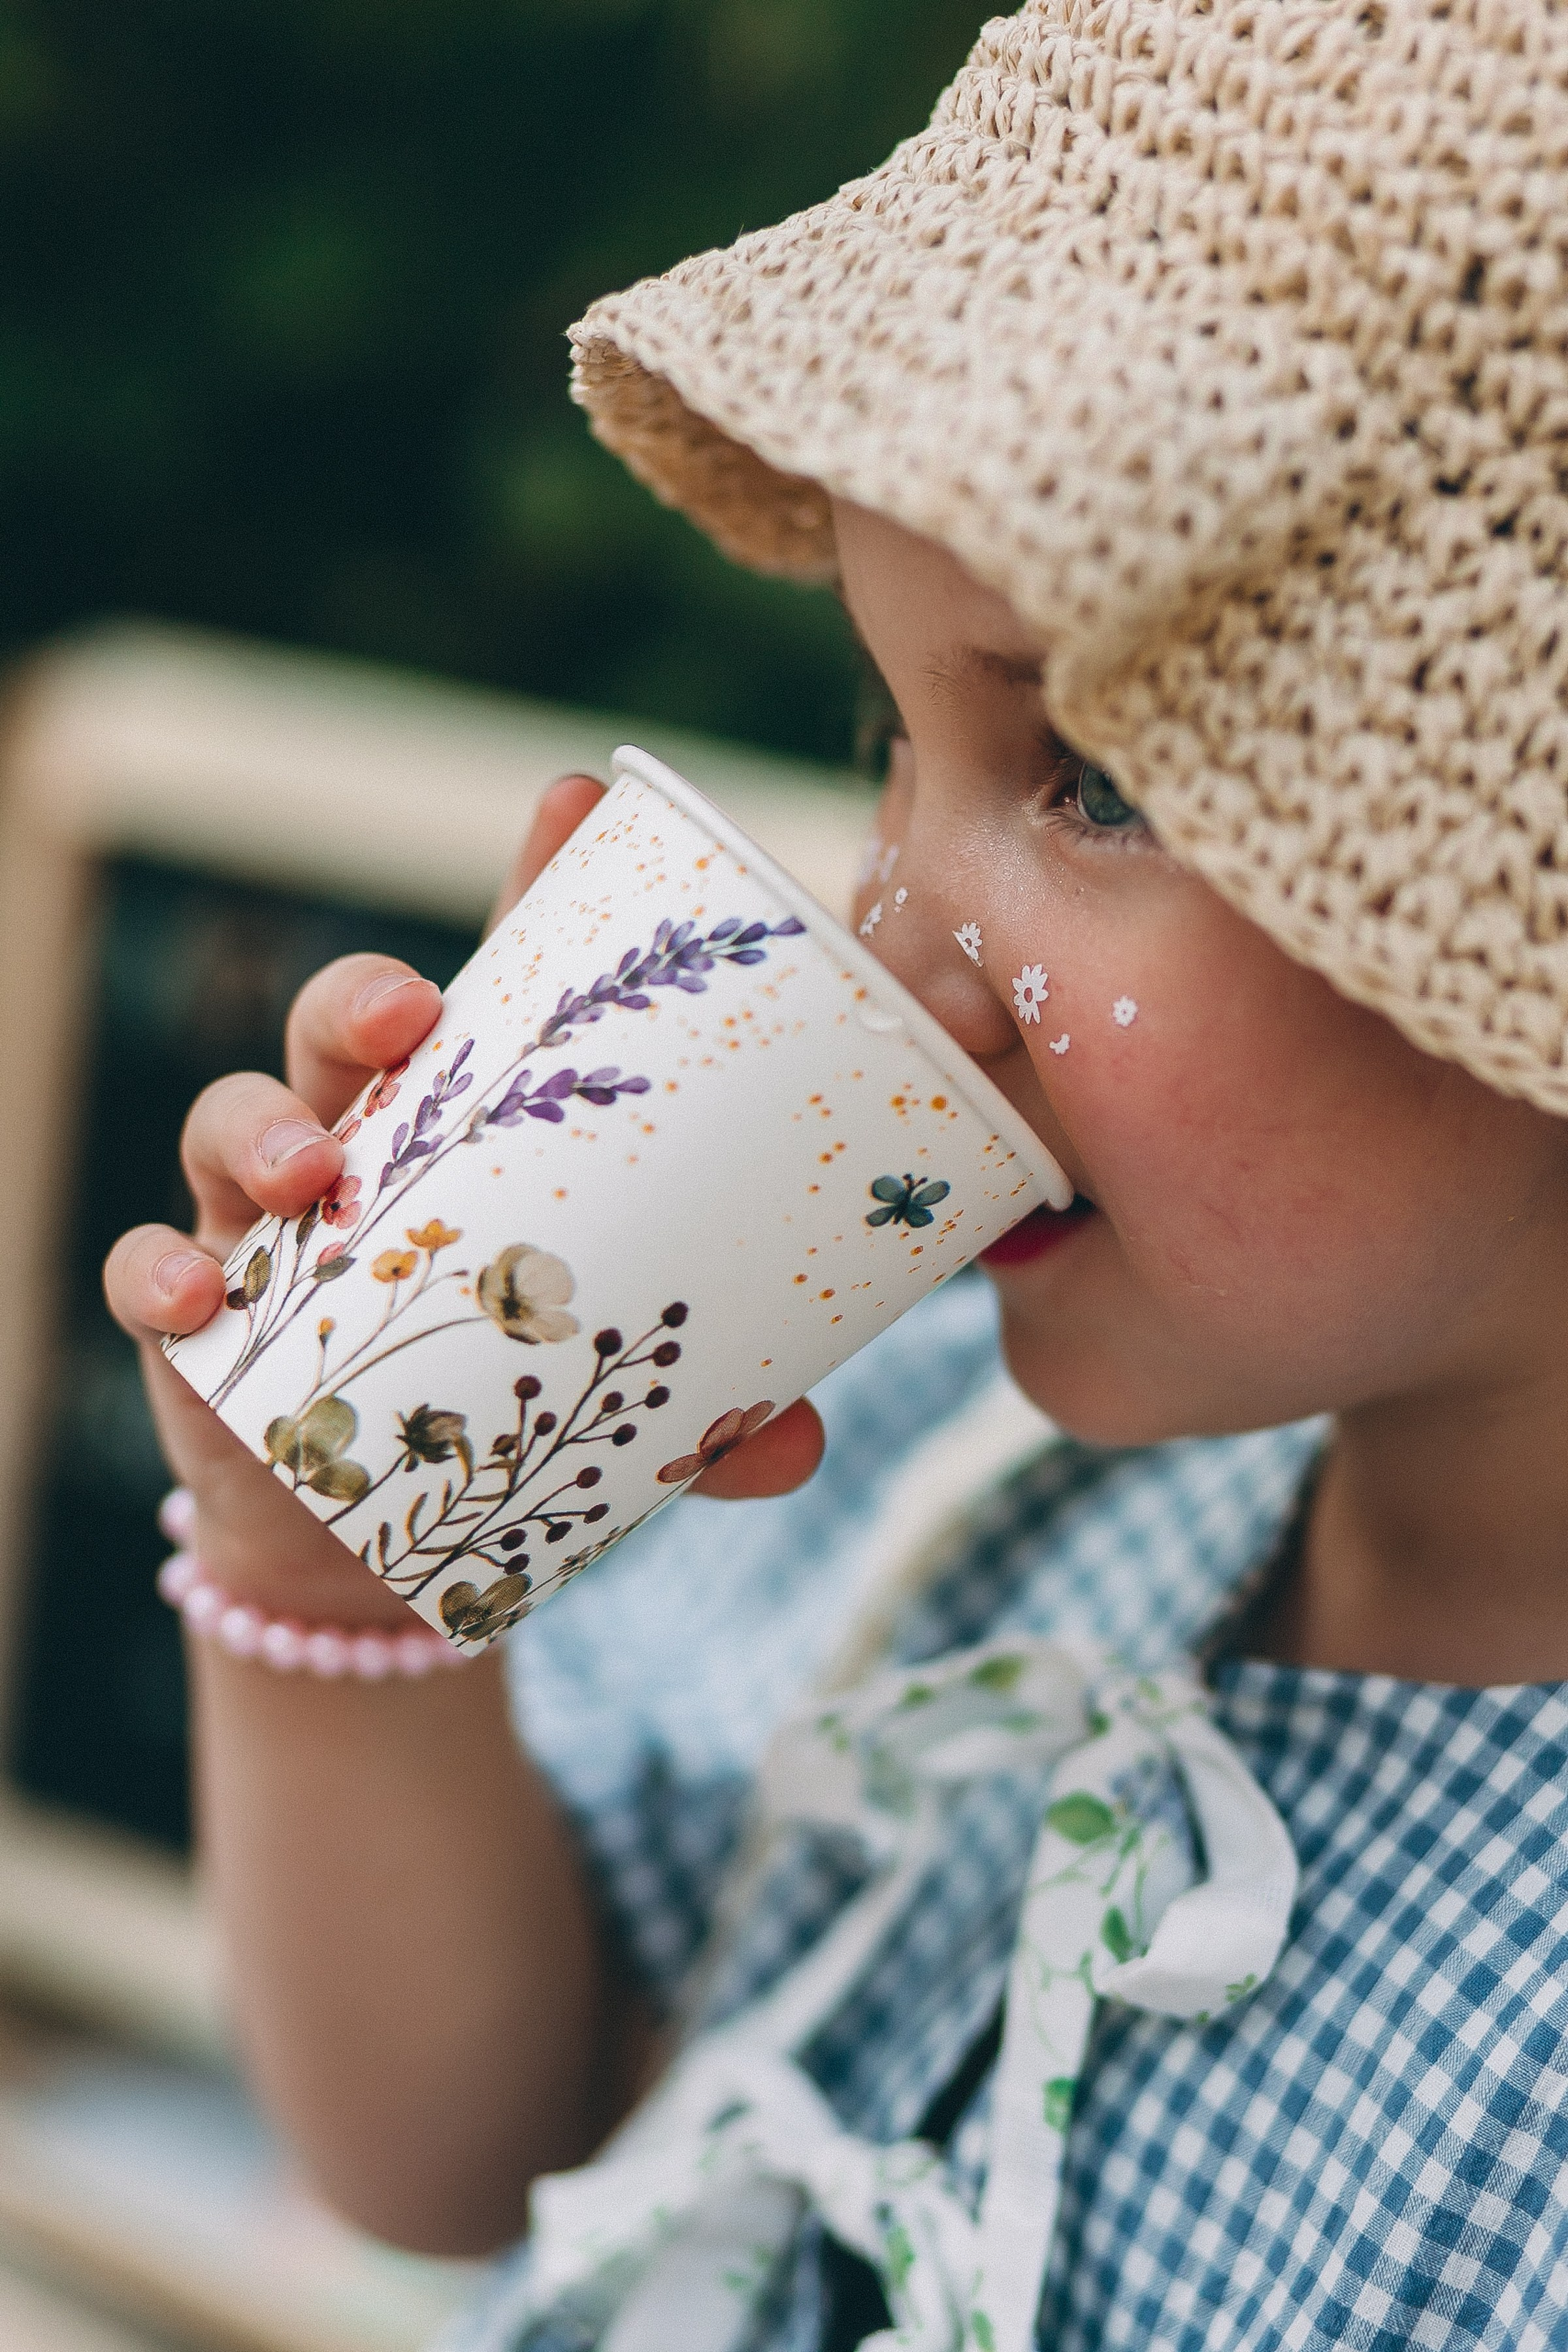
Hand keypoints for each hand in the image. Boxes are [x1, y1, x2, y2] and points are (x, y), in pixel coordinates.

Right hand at [104, 778, 822, 1618]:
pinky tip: (193, 1298)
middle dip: (365, 997)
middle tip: (410, 1015)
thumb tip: (800, 1449)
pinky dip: (157, 1272)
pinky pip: (143, 1271)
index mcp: (472, 1135)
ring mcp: (261, 1227)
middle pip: (342, 1027)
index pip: (501, 991)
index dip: (531, 886)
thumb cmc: (497, 1413)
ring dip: (261, 1127)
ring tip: (307, 1173)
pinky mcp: (191, 1324)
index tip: (577, 799)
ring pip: (231, 1118)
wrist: (358, 1543)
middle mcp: (359, 1150)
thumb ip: (707, 1419)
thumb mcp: (610, 1406)